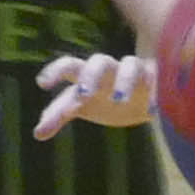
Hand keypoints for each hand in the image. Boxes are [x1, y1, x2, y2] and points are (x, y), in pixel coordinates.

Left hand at [31, 48, 156, 137]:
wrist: (144, 100)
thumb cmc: (107, 101)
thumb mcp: (83, 106)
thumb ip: (60, 115)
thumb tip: (37, 133)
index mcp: (89, 75)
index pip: (69, 67)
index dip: (55, 71)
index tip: (42, 83)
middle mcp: (110, 70)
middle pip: (98, 62)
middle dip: (91, 75)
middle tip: (84, 94)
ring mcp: (134, 72)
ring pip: (130, 65)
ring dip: (123, 81)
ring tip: (119, 99)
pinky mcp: (156, 78)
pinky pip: (156, 79)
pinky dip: (154, 93)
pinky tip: (151, 111)